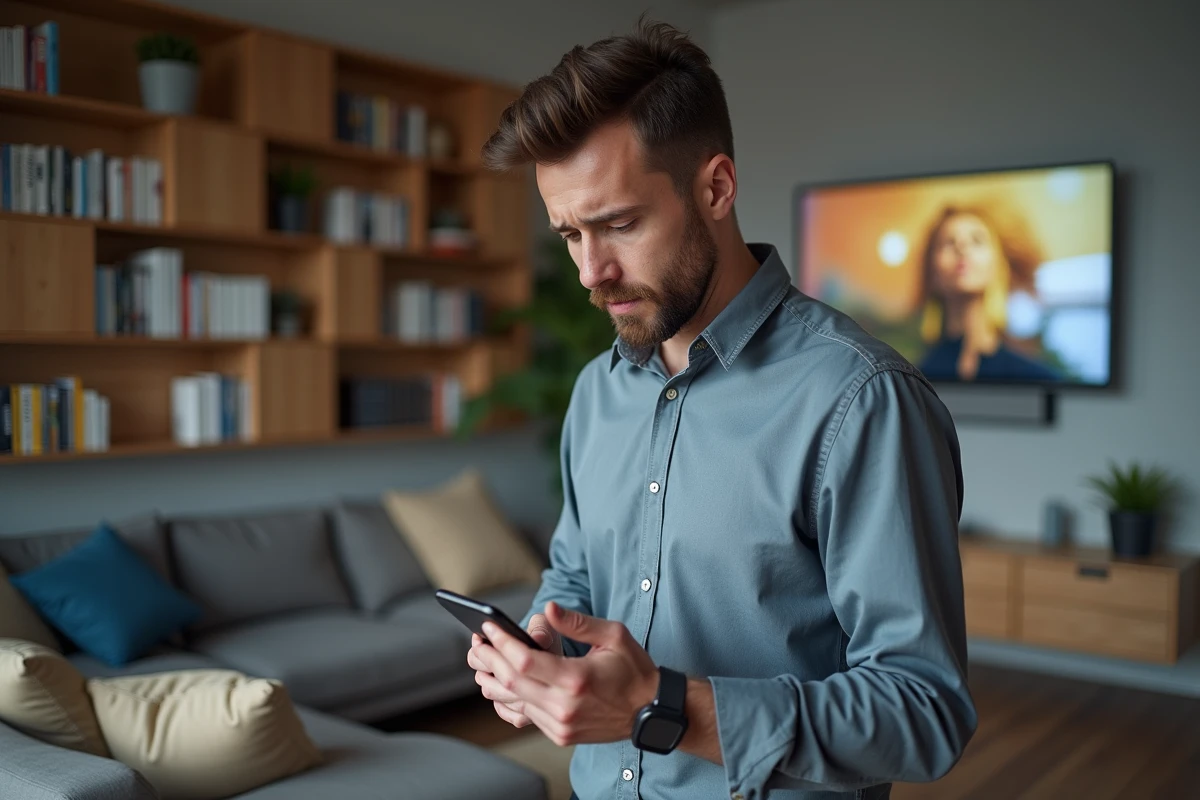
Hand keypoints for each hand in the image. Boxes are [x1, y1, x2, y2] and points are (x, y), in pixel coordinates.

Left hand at [474, 602, 659, 746]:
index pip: (525, 661)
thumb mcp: (614, 636)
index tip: (488, 628)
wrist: (651, 712)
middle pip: (512, 681)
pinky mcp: (560, 734)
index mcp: (576, 679)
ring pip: (513, 701)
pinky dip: (509, 698)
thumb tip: (548, 609)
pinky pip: (524, 715)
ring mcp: (560, 724)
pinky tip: (501, 684)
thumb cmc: (634, 670)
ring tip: (483, 661)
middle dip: (490, 658)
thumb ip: (577, 623)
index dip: (502, 643)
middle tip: (478, 642)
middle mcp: (564, 706)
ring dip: (493, 680)